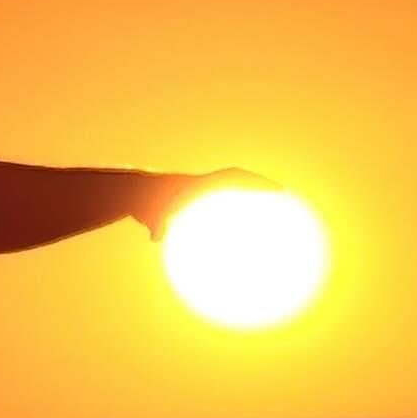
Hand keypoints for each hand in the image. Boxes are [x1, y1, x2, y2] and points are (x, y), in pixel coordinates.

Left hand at [132, 167, 282, 241]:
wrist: (134, 193)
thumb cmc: (145, 204)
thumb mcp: (150, 213)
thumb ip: (156, 224)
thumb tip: (156, 238)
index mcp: (200, 185)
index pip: (234, 178)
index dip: (255, 183)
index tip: (276, 190)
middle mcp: (205, 185)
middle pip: (239, 181)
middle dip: (260, 186)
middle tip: (282, 195)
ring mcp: (203, 191)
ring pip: (233, 191)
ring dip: (250, 195)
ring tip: (271, 211)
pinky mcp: (198, 200)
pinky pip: (222, 204)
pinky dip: (234, 212)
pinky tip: (241, 235)